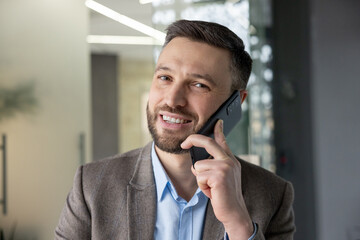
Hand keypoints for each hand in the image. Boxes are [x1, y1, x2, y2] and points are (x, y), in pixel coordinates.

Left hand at [181, 120, 252, 239]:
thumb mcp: (219, 179)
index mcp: (230, 161)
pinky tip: (212, 192)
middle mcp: (229, 161)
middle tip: (183, 144)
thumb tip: (195, 165)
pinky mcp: (219, 176)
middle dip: (192, 140)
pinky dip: (202, 186)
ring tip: (211, 188)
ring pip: (198, 166)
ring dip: (200, 179)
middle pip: (207, 143)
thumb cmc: (224, 197)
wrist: (234, 212)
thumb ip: (211, 168)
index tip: (217, 121)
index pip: (223, 142)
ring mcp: (225, 167)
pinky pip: (199, 176)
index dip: (219, 130)